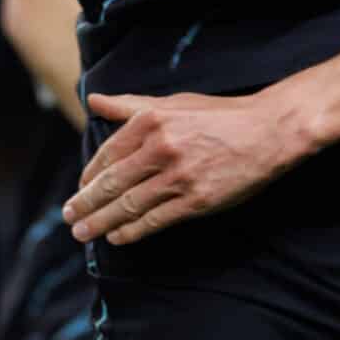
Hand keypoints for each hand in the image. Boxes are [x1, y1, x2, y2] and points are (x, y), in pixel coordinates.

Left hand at [65, 90, 307, 246]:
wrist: (269, 130)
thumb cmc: (222, 115)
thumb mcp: (175, 103)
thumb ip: (131, 105)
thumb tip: (94, 101)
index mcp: (152, 121)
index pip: (108, 154)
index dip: (89, 176)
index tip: (81, 189)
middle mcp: (160, 148)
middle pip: (111, 184)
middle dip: (85, 204)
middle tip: (70, 218)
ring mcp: (178, 176)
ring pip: (128, 206)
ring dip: (101, 223)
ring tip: (84, 233)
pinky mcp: (196, 200)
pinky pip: (154, 220)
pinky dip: (131, 232)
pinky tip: (118, 238)